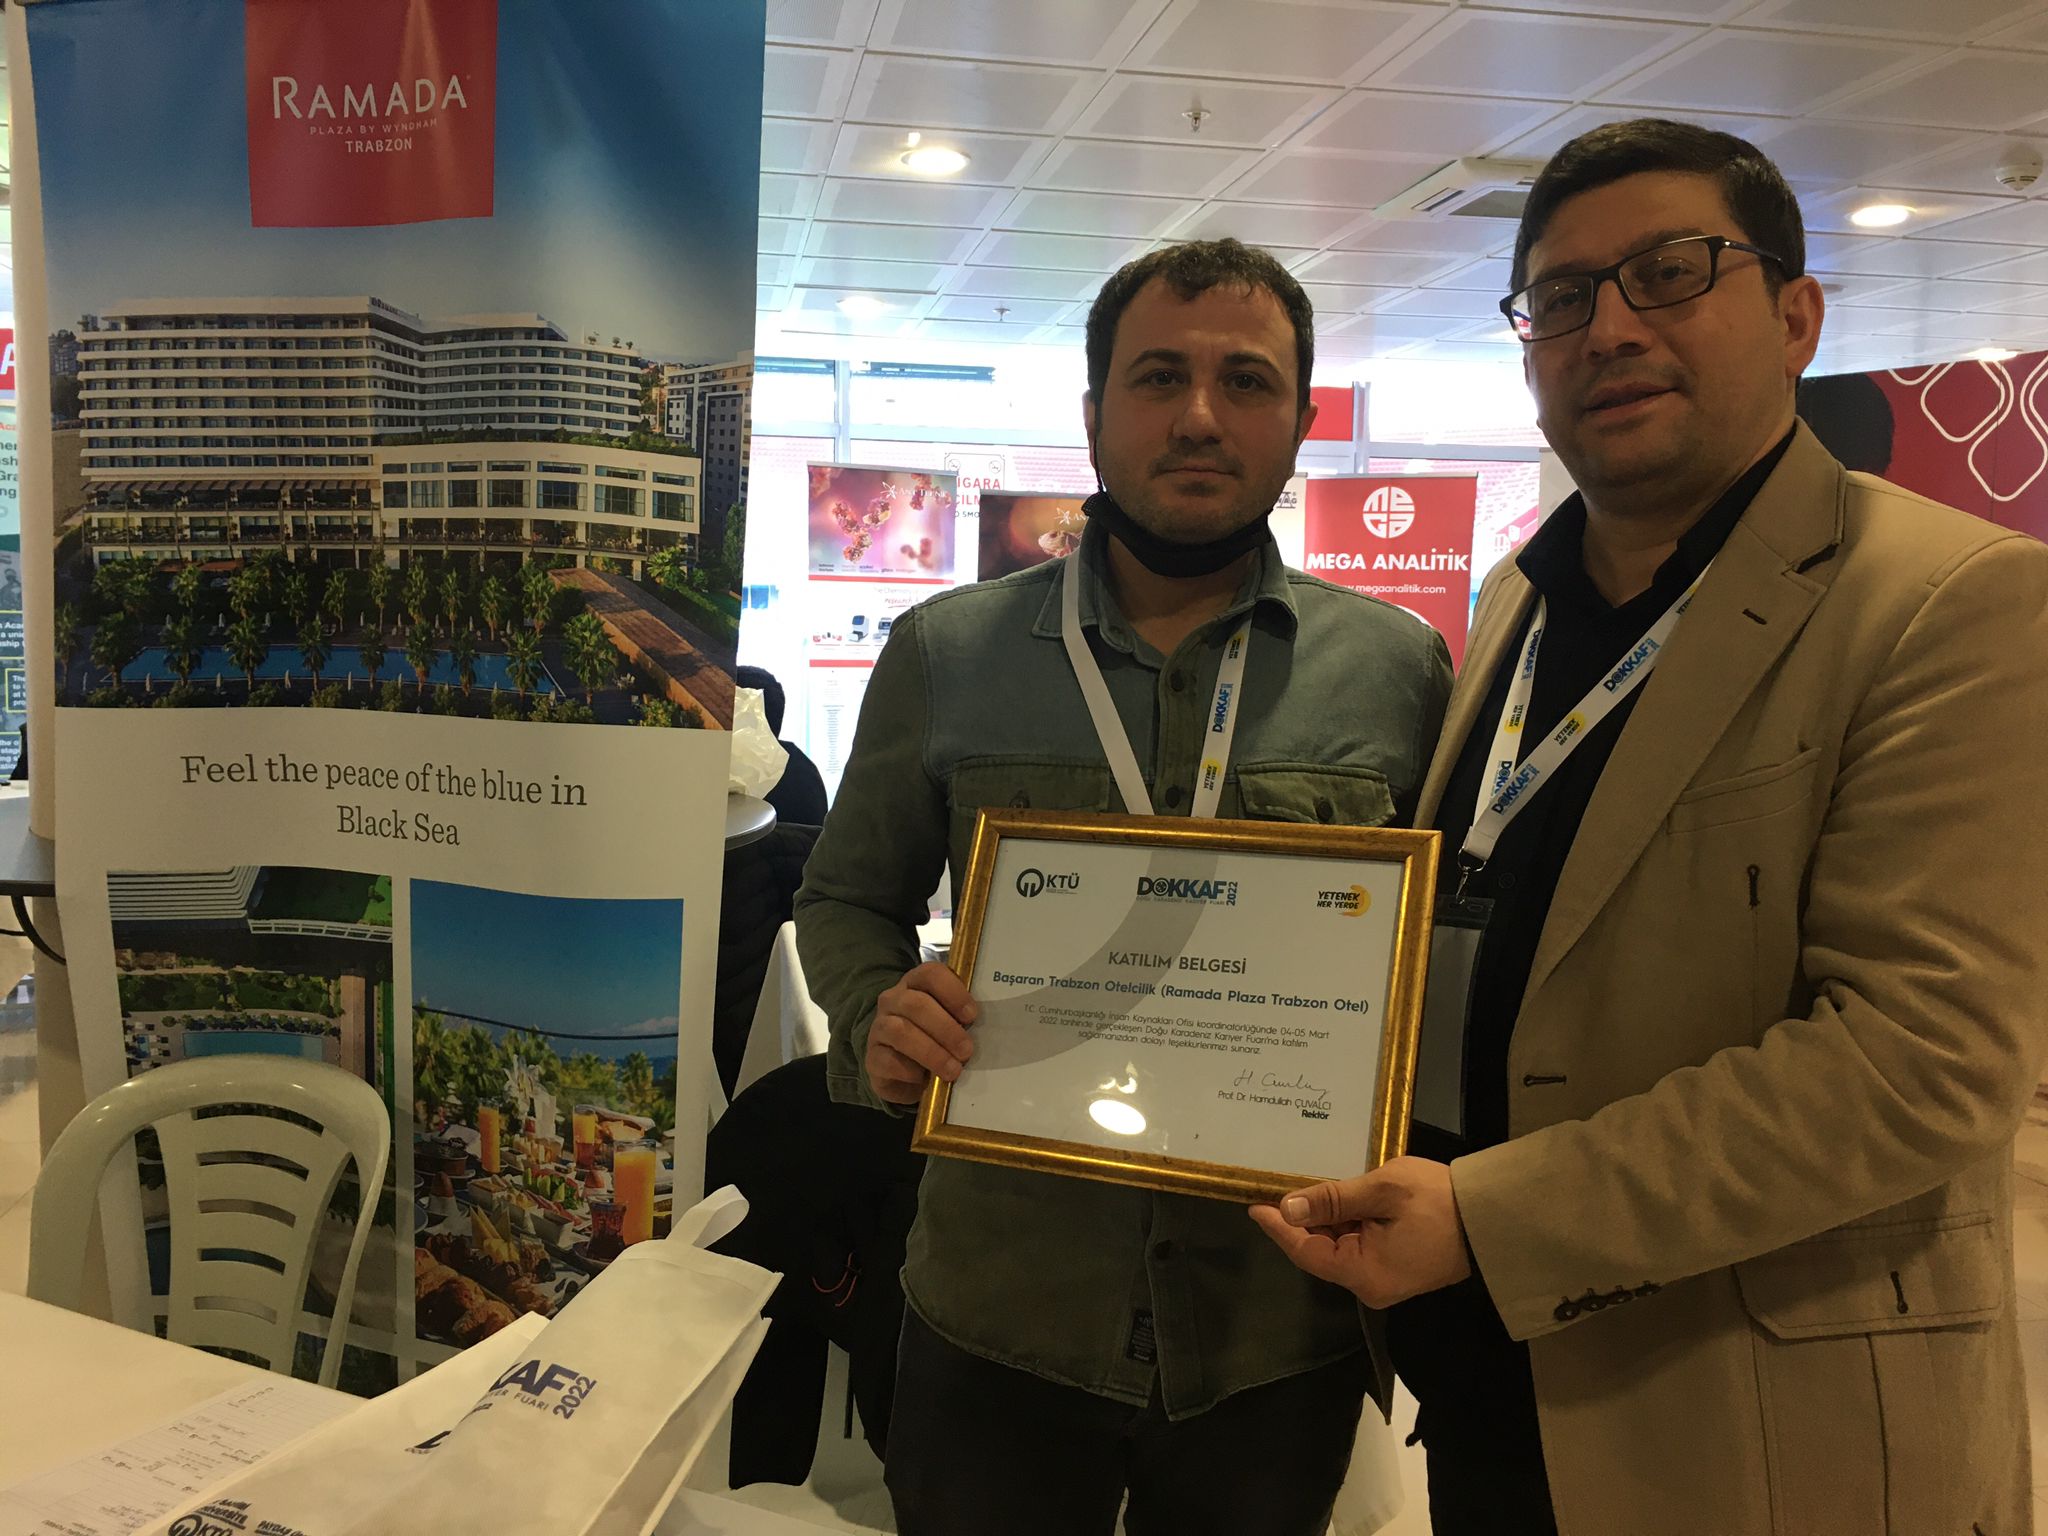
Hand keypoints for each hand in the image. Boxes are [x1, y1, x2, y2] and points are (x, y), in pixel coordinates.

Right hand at [865, 961, 977, 1105]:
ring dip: (931, 1052)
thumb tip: (992, 1030)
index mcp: (916, 984)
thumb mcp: (950, 1023)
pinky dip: (910, 1071)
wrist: (902, 1069)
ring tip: (953, 1070)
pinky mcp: (872, 1057)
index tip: (972, 1015)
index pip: (931, 974)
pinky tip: (926, 1080)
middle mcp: (893, 1000)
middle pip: (916, 1004)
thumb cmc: (934, 1039)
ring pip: (900, 1032)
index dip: (953, 992)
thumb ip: (963, 1019)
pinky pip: (887, 1060)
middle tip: (967, 1050)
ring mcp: (880, 1028)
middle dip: (946, 1028)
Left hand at [1249, 1156, 1472, 1308]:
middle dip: (1302, 1219)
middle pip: (1321, 1250)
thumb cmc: (1438, 1201)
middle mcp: (1370, 1284)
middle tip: (1280, 1184)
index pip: (1306, 1251)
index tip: (1254, 1205)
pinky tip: (1340, 1196)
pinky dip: (1347, 1220)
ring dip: (1326, 1216)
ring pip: (1340, 1245)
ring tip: (1308, 1183)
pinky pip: (1360, 1243)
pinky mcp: (1398, 1266)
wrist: (1494, 1218)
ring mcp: (1386, 1278)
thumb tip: (1289, 1208)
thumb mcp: (1382, 1190)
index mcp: (1364, 1273)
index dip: (1278, 1227)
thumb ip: (1333, 1199)